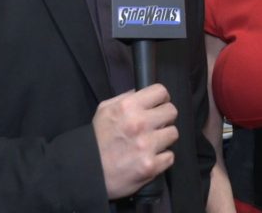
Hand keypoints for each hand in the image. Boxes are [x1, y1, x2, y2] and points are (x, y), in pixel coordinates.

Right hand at [93, 84, 178, 198]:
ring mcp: (146, 146)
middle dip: (164, 118)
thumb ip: (125, 98)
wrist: (88, 170)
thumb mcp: (104, 110)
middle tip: (155, 125)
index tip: (158, 105)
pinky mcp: (151, 166)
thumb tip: (143, 93)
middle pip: (171, 111)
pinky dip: (161, 158)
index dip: (161, 99)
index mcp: (127, 107)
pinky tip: (149, 157)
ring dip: (164, 138)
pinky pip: (169, 156)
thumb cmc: (96, 141)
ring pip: (173, 133)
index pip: (160, 92)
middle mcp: (139, 124)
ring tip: (151, 143)